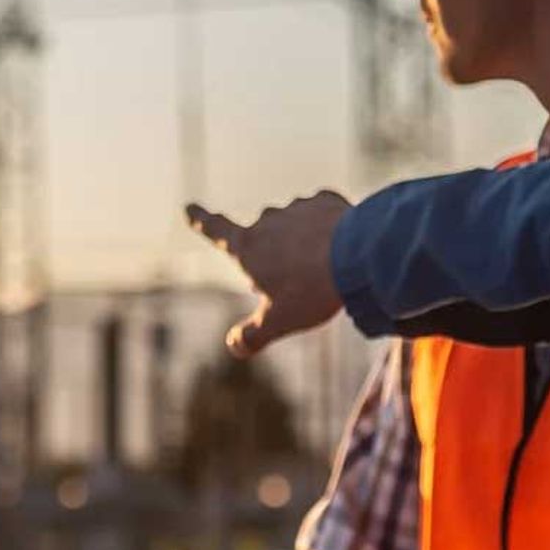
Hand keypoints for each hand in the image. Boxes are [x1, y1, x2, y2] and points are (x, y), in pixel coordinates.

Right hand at [186, 192, 350, 356]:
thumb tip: (233, 346)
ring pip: (293, 226)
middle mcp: (267, 221)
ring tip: (325, 268)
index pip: (215, 230)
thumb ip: (252, 336)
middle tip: (294, 284)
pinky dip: (326, 227)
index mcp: (248, 247)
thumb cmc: (312, 291)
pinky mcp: (326, 203)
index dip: (201, 220)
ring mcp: (297, 208)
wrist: (359, 257)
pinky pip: (320, 214)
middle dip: (272, 256)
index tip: (189, 208)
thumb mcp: (278, 322)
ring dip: (301, 242)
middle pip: (262, 238)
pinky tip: (340, 244)